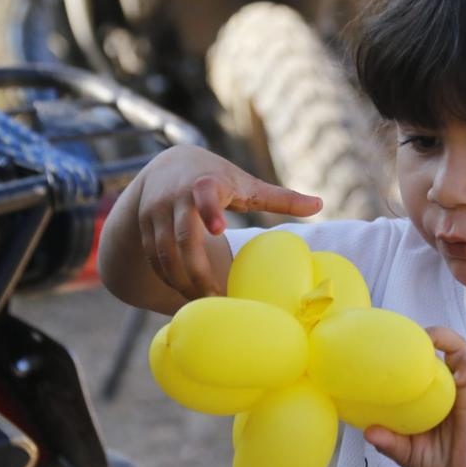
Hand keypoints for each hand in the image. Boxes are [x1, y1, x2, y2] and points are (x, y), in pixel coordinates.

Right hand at [137, 145, 321, 298]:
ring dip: (181, 280)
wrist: (169, 165)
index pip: (205, 195)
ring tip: (203, 301)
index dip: (211, 210)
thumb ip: (281, 198)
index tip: (221, 229)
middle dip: (197, 269)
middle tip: (215, 295)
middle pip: (182, 237)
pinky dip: (167, 277)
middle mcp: (176, 197)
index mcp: (206, 183)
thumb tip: (321, 203)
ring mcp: (155, 213)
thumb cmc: (218, 177)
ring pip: (163, 252)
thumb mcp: (248, 184)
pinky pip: (153, 257)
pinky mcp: (143, 227)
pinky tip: (185, 294)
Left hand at [364, 327, 465, 466]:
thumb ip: (390, 443)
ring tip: (434, 343)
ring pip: (461, 349)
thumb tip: (368, 432)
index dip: (409, 350)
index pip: (418, 364)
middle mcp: (444, 388)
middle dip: (431, 335)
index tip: (391, 347)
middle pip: (441, 347)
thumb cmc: (441, 466)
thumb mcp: (407, 454)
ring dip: (448, 339)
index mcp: (426, 397)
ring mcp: (464, 389)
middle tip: (415, 337)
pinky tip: (459, 378)